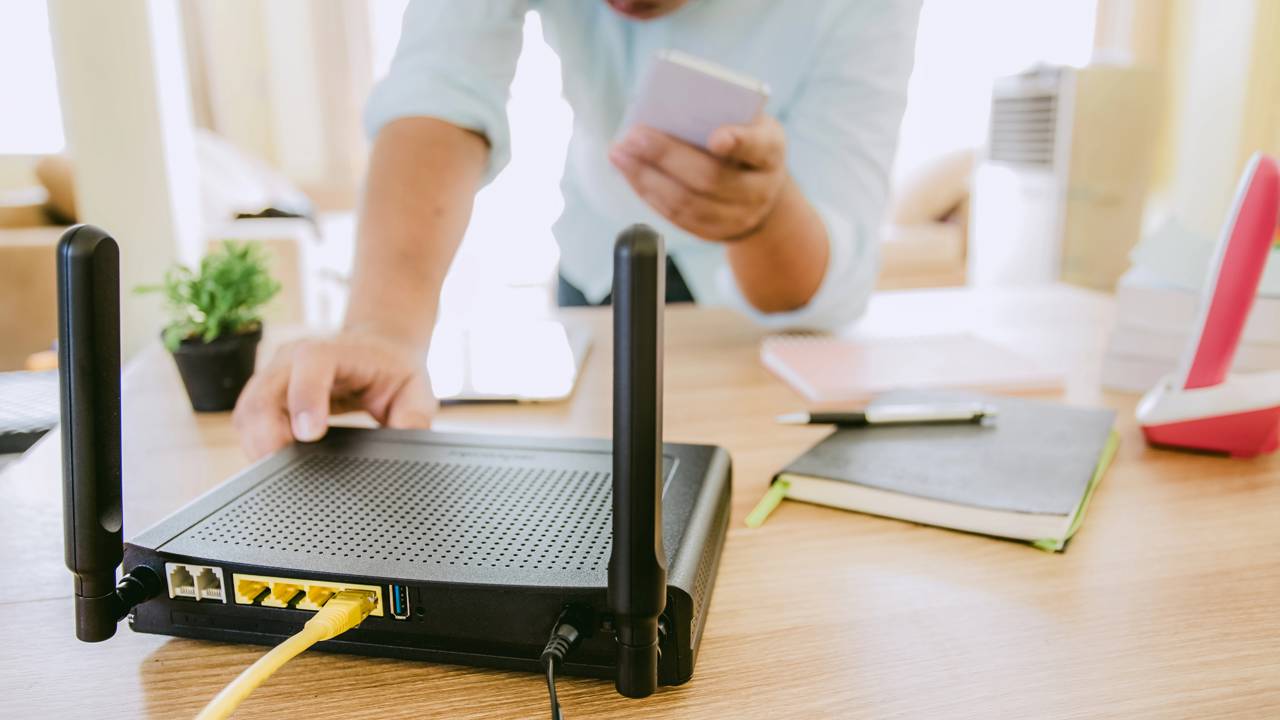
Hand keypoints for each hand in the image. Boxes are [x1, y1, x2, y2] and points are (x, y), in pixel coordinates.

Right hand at [232, 332, 436, 459]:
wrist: (377, 349)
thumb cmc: (393, 369)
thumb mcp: (416, 389)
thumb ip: (414, 417)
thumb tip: (409, 444)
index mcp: (334, 351)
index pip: (310, 364)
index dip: (305, 398)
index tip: (309, 434)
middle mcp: (294, 357)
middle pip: (265, 392)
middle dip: (269, 434)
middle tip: (284, 469)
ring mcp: (274, 373)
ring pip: (249, 409)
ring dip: (258, 443)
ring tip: (279, 472)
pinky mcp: (265, 392)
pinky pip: (247, 419)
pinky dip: (254, 443)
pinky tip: (273, 463)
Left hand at [608, 114, 787, 240]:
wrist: (762, 189)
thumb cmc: (745, 142)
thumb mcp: (746, 121)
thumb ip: (720, 114)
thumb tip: (666, 109)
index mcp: (771, 150)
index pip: (758, 146)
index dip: (738, 142)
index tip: (716, 138)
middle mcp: (760, 189)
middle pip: (711, 178)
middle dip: (667, 156)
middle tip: (634, 136)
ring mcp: (739, 217)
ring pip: (688, 203)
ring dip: (647, 177)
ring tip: (620, 153)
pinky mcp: (715, 234)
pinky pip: (677, 218)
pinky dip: (649, 193)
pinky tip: (629, 172)